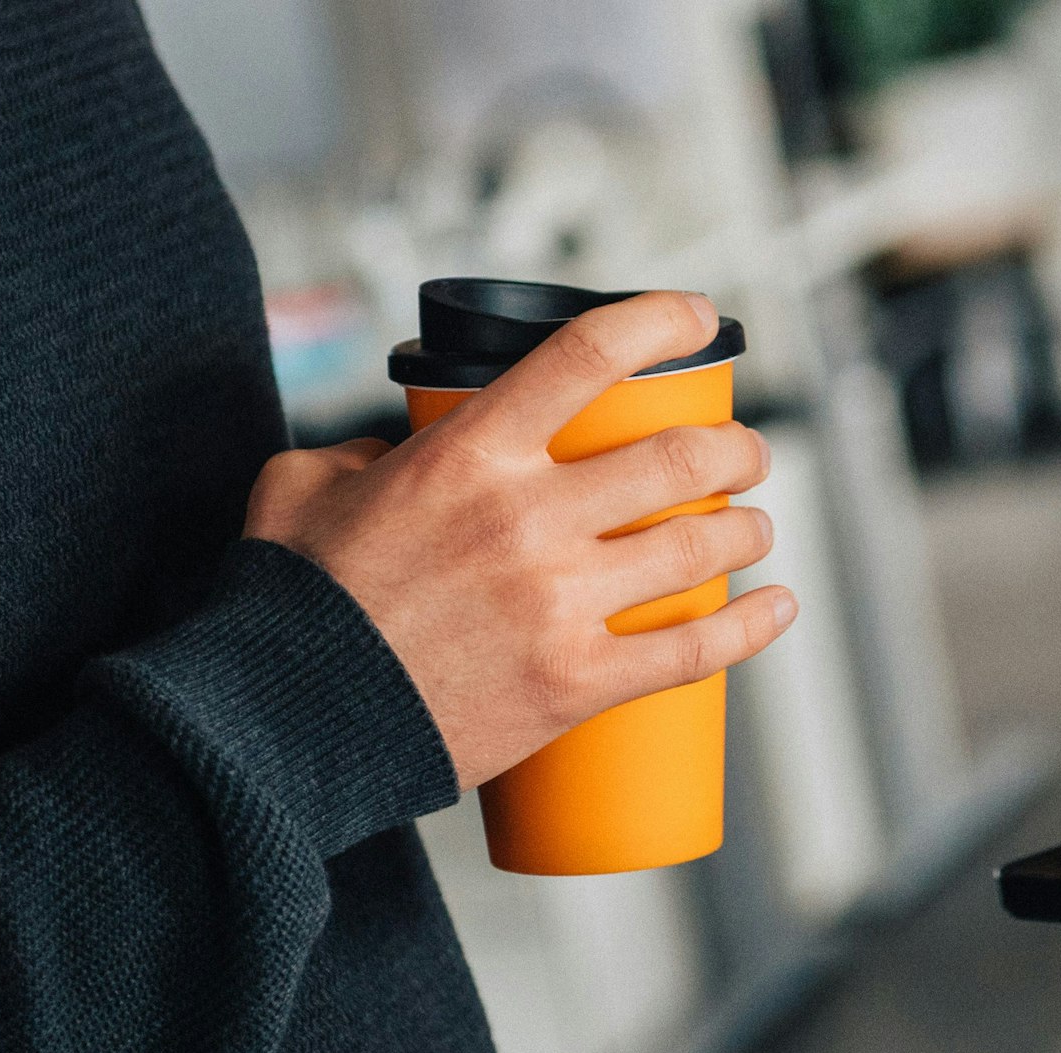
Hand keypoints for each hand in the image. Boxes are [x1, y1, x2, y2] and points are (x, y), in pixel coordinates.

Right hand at [243, 291, 796, 790]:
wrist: (283, 726)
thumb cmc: (292, 605)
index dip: (661, 321)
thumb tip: (396, 450)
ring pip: (698, 546)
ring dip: (748, 529)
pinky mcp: (575, 683)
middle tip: (747, 454)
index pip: (589, 355)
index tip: (700, 317)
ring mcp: (558, 603)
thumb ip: (356, 452)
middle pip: (676, 458)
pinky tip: (777, 607)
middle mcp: (527, 518)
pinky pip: (691, 651)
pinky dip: (751, 626)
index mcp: (469, 455)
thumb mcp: (302, 488)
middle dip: (735, 448)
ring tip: (757, 526)